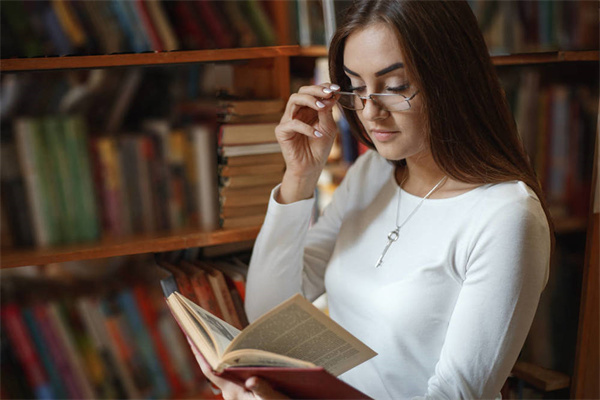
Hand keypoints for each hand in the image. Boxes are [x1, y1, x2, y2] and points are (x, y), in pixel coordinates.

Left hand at [188, 339, 288, 399]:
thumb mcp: (274, 399)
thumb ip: (264, 390)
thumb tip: (252, 380)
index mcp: (234, 392)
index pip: (211, 371)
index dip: (200, 353)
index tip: (191, 336)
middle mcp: (231, 391)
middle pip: (214, 367)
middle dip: (206, 348)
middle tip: (198, 328)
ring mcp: (237, 390)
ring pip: (223, 368)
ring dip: (218, 351)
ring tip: (212, 333)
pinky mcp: (244, 389)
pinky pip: (232, 369)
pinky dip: (231, 356)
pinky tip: (234, 344)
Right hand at [275, 83, 339, 202]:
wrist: (311, 167)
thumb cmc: (319, 147)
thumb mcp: (328, 127)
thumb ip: (327, 111)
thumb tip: (331, 95)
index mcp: (308, 109)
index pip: (313, 91)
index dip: (324, 87)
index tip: (337, 89)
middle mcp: (297, 112)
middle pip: (302, 91)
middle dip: (316, 90)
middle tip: (329, 94)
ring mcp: (288, 120)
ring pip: (294, 100)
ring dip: (310, 100)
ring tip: (322, 107)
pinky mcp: (282, 131)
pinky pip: (293, 124)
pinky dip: (307, 128)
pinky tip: (318, 134)